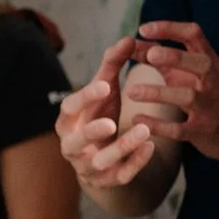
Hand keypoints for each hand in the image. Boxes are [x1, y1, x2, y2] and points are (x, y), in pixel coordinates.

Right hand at [58, 37, 160, 190]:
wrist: (101, 152)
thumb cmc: (100, 114)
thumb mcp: (105, 91)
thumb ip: (113, 66)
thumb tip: (129, 38)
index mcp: (68, 120)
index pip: (69, 108)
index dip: (85, 98)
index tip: (106, 85)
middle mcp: (72, 146)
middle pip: (75, 142)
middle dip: (91, 133)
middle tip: (111, 123)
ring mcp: (88, 166)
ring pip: (100, 162)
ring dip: (121, 147)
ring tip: (143, 131)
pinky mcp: (107, 180)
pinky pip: (120, 176)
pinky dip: (135, 163)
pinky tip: (150, 147)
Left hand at [130, 21, 218, 164]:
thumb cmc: (206, 94)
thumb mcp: (189, 73)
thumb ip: (162, 59)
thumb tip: (130, 44)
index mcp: (208, 60)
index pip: (193, 35)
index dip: (169, 28)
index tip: (143, 29)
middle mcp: (212, 79)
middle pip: (199, 62)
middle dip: (175, 56)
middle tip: (150, 54)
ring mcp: (209, 105)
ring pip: (186, 96)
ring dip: (158, 93)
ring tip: (131, 92)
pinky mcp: (201, 130)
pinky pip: (179, 128)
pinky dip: (158, 125)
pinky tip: (138, 119)